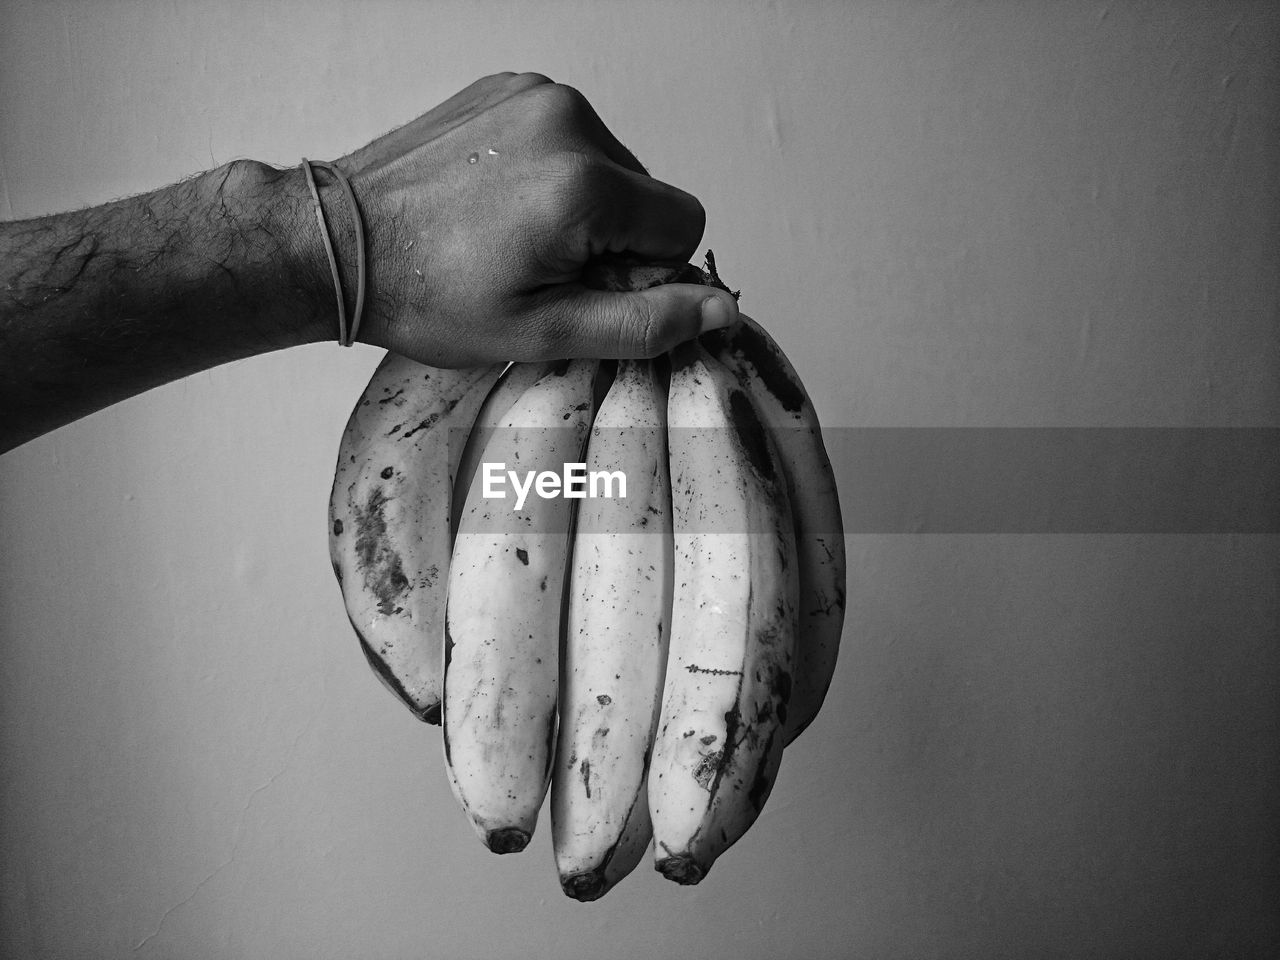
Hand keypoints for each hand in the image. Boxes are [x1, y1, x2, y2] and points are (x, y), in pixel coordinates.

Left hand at [328, 72, 738, 365]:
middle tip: (540, 269)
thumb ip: (643, 322)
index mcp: (584, 184)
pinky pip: (570, 137)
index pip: (683, 224)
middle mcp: (568, 121)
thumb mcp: (543, 333)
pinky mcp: (509, 88)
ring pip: (611, 165)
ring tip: (513, 237)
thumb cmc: (428, 295)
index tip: (585, 287)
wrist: (340, 244)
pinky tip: (500, 204)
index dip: (647, 271)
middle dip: (612, 237)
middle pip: (646, 192)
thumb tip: (721, 309)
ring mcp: (535, 96)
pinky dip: (552, 173)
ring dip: (583, 206)